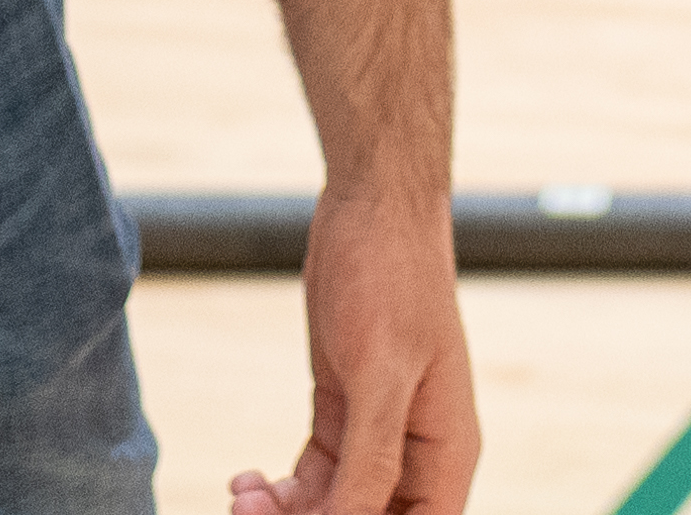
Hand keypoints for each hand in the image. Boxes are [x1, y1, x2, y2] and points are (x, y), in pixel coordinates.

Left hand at [234, 185, 476, 514]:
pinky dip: (279, 493)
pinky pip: (314, 482)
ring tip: (242, 494)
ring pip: (333, 511)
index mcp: (447, 454)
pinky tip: (248, 479)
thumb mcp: (381, 372)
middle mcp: (418, 455)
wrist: (370, 206)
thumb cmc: (393, 275)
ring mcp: (380, 436)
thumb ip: (373, 460)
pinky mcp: (345, 415)